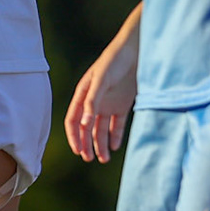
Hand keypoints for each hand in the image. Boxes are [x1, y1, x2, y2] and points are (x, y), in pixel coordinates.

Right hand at [64, 48, 136, 163]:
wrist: (136, 51)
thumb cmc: (114, 61)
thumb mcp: (101, 80)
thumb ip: (92, 102)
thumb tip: (84, 125)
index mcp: (83, 94)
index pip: (73, 119)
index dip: (74, 136)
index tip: (78, 151)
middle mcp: (94, 101)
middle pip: (86, 128)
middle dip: (86, 144)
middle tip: (89, 159)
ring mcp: (108, 104)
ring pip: (101, 129)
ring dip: (101, 144)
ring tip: (104, 159)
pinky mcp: (122, 104)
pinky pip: (117, 125)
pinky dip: (115, 136)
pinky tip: (115, 146)